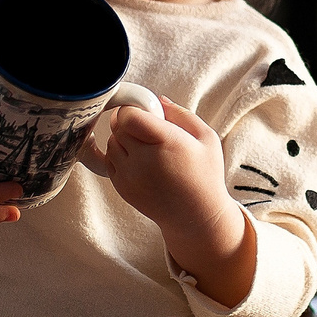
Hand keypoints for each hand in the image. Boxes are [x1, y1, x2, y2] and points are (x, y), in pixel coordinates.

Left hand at [101, 97, 253, 306]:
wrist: (195, 217)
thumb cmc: (205, 175)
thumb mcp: (206, 138)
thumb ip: (181, 114)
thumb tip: (157, 99)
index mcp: (167, 143)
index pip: (129, 116)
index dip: (133, 109)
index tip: (145, 112)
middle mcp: (144, 161)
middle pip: (117, 126)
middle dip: (128, 121)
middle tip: (145, 127)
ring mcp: (130, 177)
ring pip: (111, 143)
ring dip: (123, 139)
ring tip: (145, 146)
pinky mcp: (122, 188)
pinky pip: (110, 161)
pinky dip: (120, 156)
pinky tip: (140, 161)